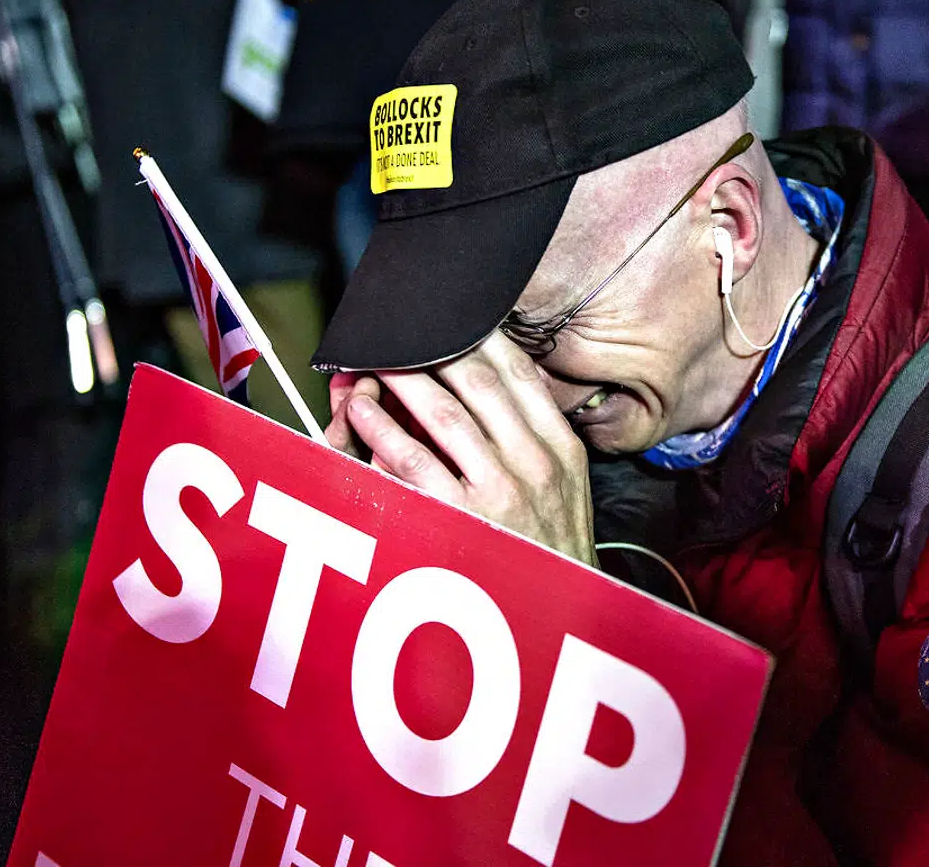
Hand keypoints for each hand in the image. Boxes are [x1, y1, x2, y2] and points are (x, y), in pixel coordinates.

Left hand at [325, 332, 595, 565]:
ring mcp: (497, 490)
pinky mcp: (459, 518)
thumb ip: (535, 436)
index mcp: (559, 446)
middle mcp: (532, 460)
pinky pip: (411, 460)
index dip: (478, 333)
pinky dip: (381, 428)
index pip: (517, 371)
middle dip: (434, 344)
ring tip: (374, 356)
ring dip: (402, 377)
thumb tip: (492, 385)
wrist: (556, 619)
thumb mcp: (565, 487)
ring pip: (441, 412)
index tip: (449, 310)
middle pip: (476, 379)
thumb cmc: (552, 549)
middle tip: (401, 325)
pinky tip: (362, 409)